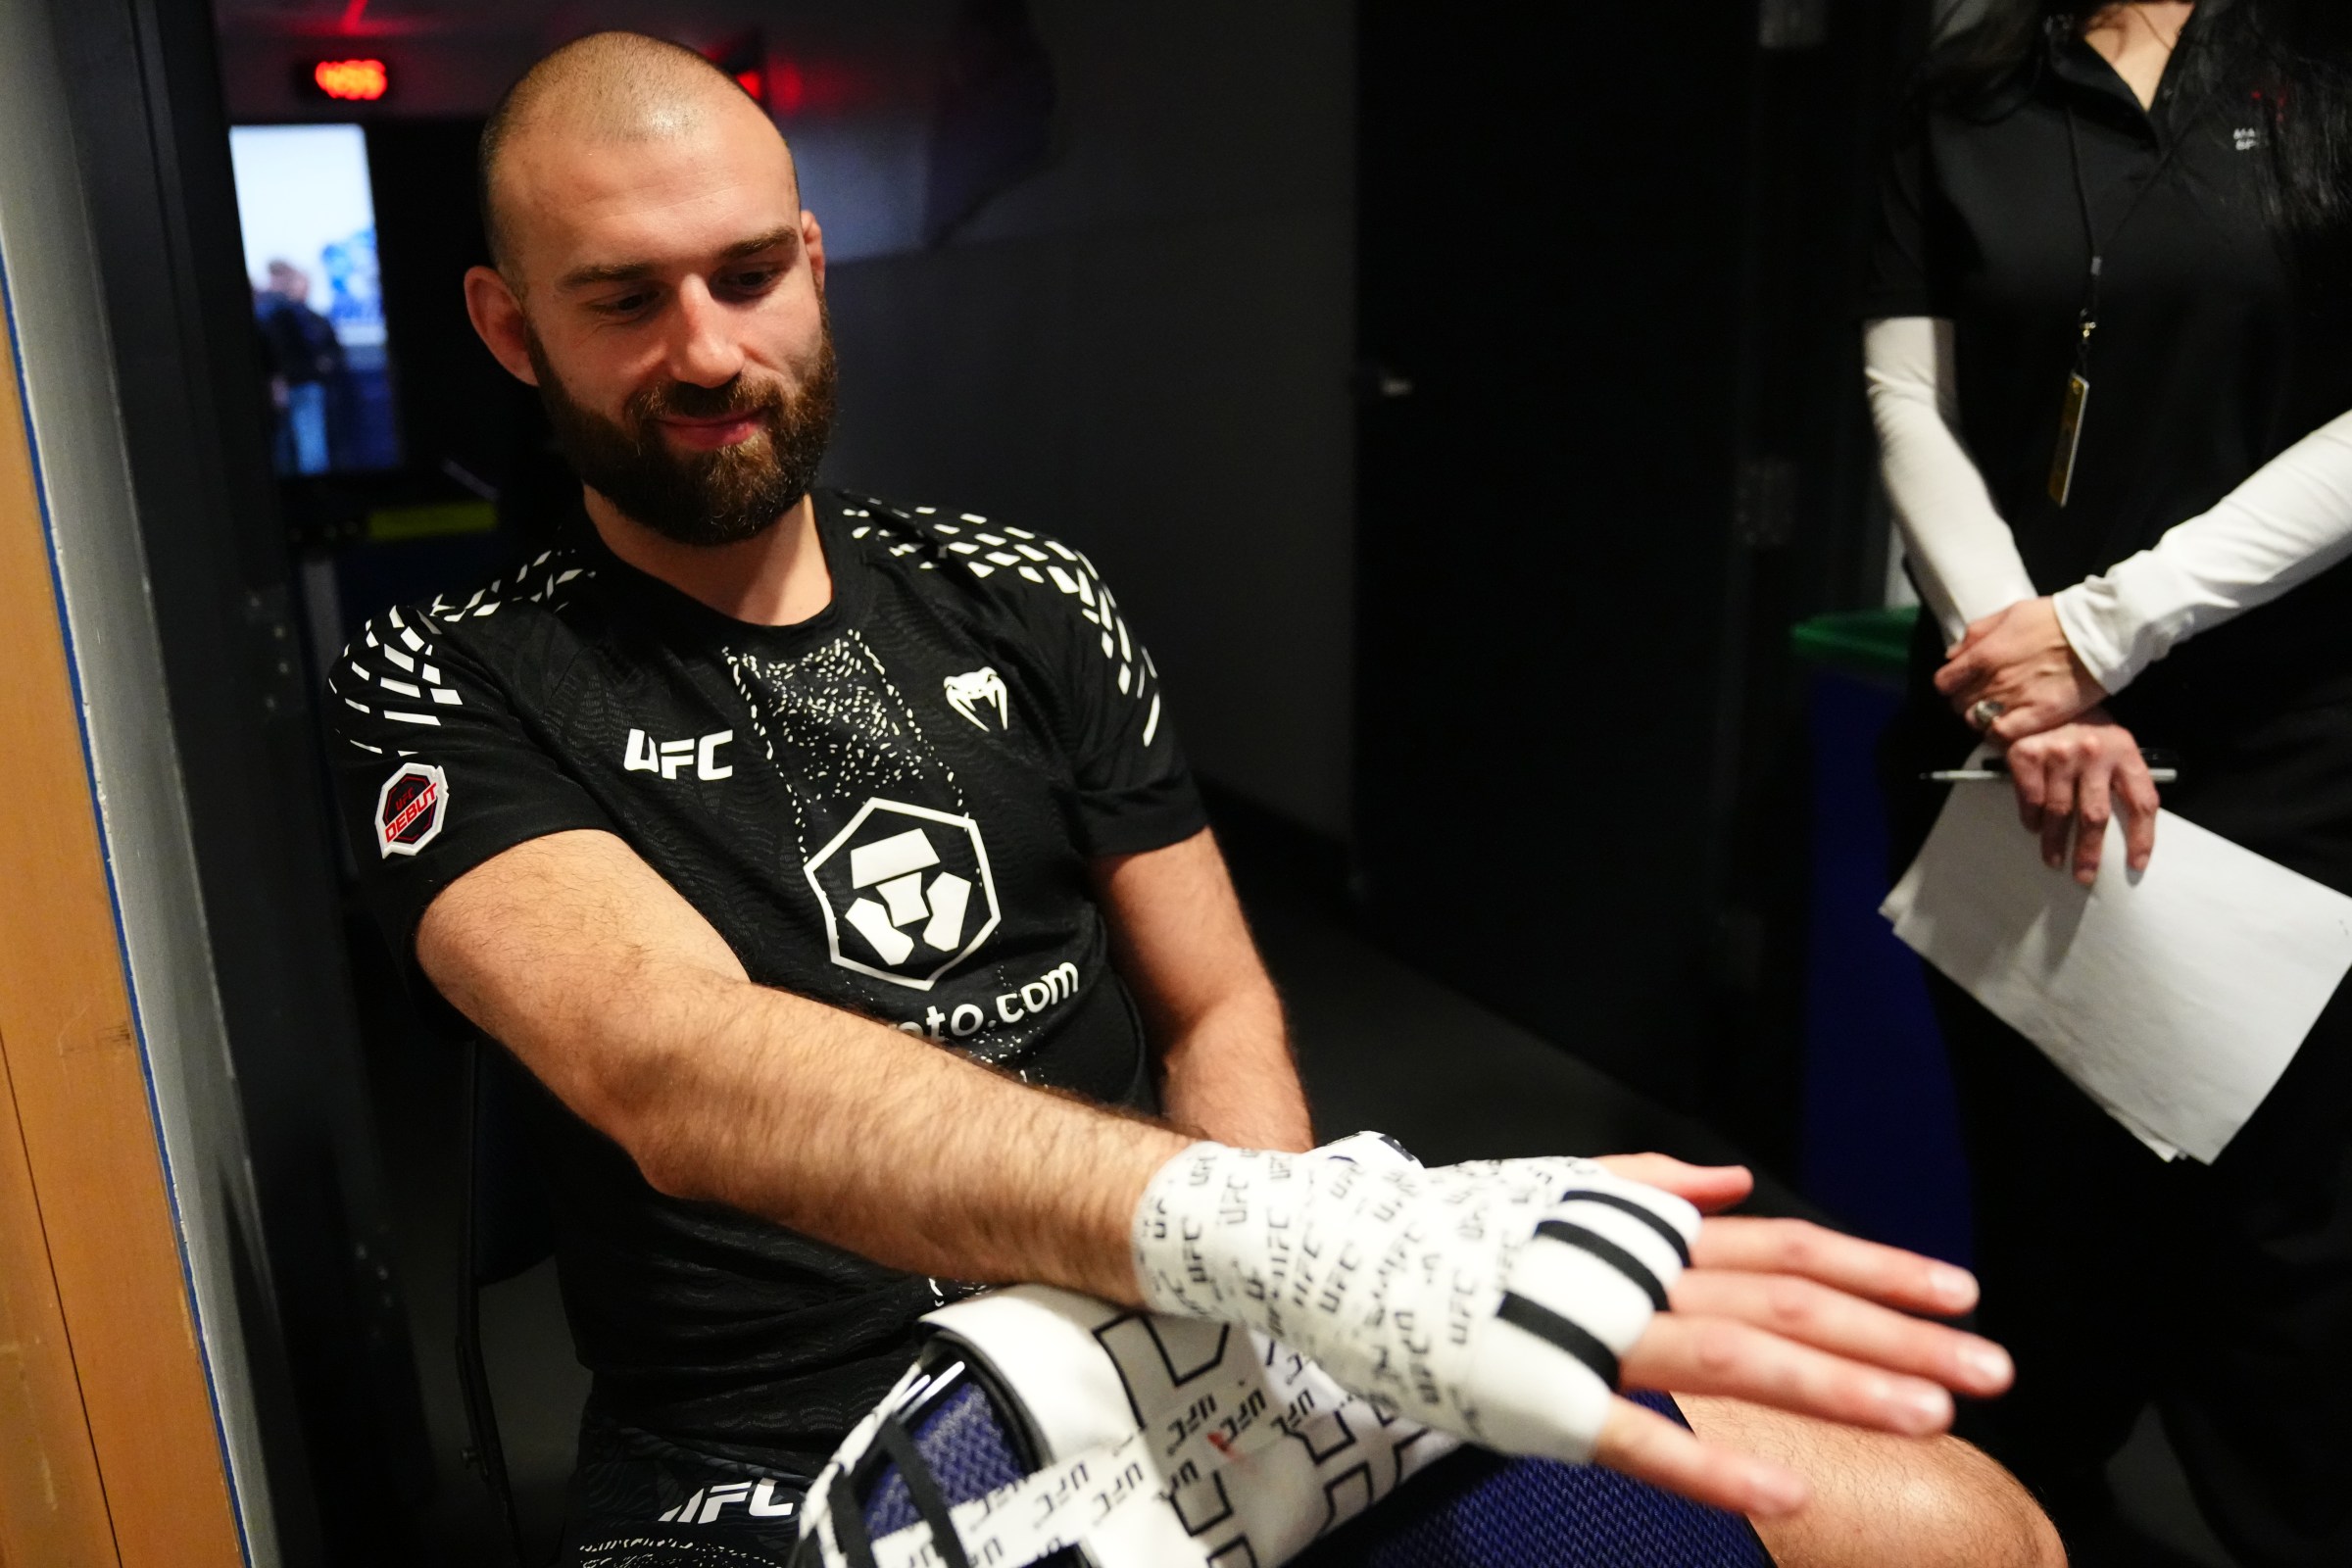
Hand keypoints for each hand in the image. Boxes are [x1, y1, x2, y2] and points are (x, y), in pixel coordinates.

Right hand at [1131, 1141, 2009, 1519]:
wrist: (1339, 1253)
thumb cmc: (1449, 1230)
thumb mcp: (1556, 1186)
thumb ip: (1651, 1185)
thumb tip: (1730, 1180)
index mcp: (1646, 1230)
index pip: (1788, 1245)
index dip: (1879, 1267)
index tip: (1961, 1291)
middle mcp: (1636, 1272)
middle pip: (1790, 1298)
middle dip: (1899, 1334)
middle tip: (1991, 1367)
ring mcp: (1592, 1333)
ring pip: (1739, 1354)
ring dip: (1840, 1385)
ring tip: (1929, 1414)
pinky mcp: (1543, 1398)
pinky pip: (1640, 1436)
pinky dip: (1716, 1465)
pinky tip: (1785, 1493)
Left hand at [1935, 597, 2105, 740]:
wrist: (2098, 633)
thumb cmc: (2054, 618)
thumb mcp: (2009, 613)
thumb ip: (1976, 634)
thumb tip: (1952, 655)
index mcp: (1983, 655)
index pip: (1944, 682)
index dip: (1950, 684)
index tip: (1961, 684)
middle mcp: (1993, 681)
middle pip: (1958, 704)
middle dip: (1966, 701)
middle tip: (1983, 697)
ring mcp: (2014, 701)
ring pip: (1976, 721)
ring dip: (1982, 718)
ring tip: (1997, 712)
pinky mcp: (2037, 717)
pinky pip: (2002, 735)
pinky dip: (1999, 733)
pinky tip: (2008, 725)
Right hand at [2004, 709, 2160, 883]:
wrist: (2040, 691)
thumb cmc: (2081, 724)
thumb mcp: (2112, 743)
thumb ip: (2118, 777)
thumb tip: (2123, 829)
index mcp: (2125, 751)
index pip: (2141, 802)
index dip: (2142, 838)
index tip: (2136, 864)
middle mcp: (2095, 753)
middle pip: (2096, 815)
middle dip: (2089, 852)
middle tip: (2084, 875)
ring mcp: (2060, 754)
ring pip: (2060, 812)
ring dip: (2056, 843)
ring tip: (2055, 860)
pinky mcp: (2028, 754)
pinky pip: (2031, 799)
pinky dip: (2031, 819)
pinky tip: (2034, 828)